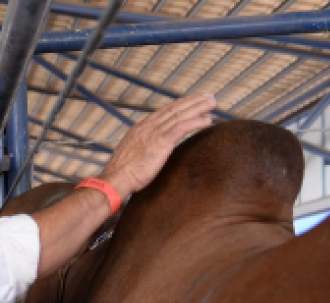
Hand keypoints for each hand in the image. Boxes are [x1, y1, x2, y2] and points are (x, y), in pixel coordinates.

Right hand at [99, 93, 215, 198]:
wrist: (116, 179)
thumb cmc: (121, 174)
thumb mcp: (130, 156)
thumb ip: (140, 150)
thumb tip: (146, 153)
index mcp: (139, 129)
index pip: (163, 112)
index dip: (179, 105)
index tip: (192, 101)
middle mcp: (147, 127)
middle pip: (174, 109)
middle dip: (193, 101)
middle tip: (208, 96)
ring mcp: (154, 133)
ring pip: (180, 115)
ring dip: (199, 107)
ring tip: (213, 103)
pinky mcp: (162, 142)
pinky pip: (182, 127)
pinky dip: (196, 122)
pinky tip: (208, 121)